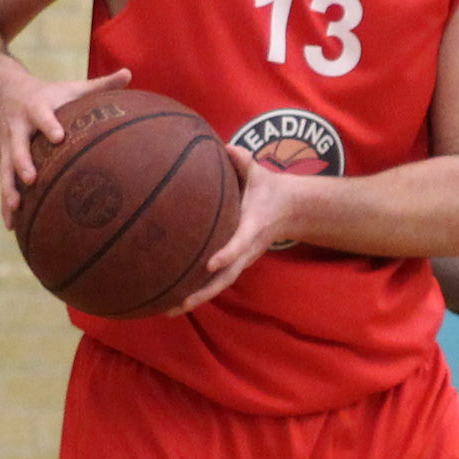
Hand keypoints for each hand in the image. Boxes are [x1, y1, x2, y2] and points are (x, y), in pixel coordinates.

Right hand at [0, 67, 131, 228]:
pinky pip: (4, 184)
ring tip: (16, 209)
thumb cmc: (48, 94)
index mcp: (36, 108)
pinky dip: (6, 204)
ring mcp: (7, 147)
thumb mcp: (70, 87)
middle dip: (22, 162)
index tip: (58, 137)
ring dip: (10, 189)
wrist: (1, 92)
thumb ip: (100, 84)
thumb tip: (129, 73)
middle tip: (32, 178)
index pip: (42, 116)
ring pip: (5, 170)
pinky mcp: (3, 161)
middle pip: (17, 146)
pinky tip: (11, 226)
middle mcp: (18, 129)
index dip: (49, 125)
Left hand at [174, 147, 294, 312]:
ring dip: (197, 299)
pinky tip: (173, 300)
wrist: (289, 210)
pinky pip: (216, 281)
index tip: (210, 263)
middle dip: (205, 291)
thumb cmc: (267, 188)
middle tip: (181, 302)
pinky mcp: (234, 263)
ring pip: (219, 284)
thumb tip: (226, 148)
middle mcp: (247, 250)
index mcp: (253, 228)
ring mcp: (241, 260)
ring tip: (169, 310)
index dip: (227, 254)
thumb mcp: (260, 172)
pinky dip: (197, 292)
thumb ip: (244, 161)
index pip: (240, 244)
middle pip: (226, 277)